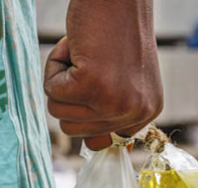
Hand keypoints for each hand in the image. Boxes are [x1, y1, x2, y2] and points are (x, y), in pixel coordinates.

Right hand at [44, 0, 162, 149]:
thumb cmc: (115, 30)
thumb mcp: (123, 80)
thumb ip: (111, 112)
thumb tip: (96, 147)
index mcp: (147, 113)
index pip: (105, 142)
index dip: (87, 117)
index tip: (89, 93)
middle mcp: (135, 113)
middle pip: (76, 131)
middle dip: (70, 95)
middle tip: (89, 62)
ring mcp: (115, 103)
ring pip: (59, 112)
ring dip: (61, 80)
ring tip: (84, 54)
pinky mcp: (92, 87)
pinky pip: (51, 91)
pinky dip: (53, 65)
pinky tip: (76, 47)